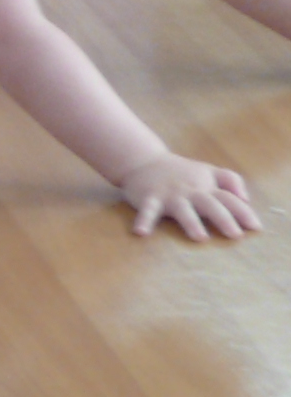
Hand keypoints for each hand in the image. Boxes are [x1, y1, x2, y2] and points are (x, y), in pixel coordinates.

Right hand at [119, 154, 261, 239]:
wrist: (143, 159)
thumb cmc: (181, 172)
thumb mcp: (208, 170)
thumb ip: (231, 181)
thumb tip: (246, 199)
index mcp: (206, 186)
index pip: (229, 198)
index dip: (243, 212)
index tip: (255, 227)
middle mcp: (190, 190)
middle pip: (210, 204)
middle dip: (223, 218)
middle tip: (235, 235)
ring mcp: (170, 195)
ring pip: (183, 209)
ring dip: (191, 222)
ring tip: (200, 237)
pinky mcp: (149, 198)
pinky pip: (147, 211)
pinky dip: (144, 221)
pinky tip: (141, 232)